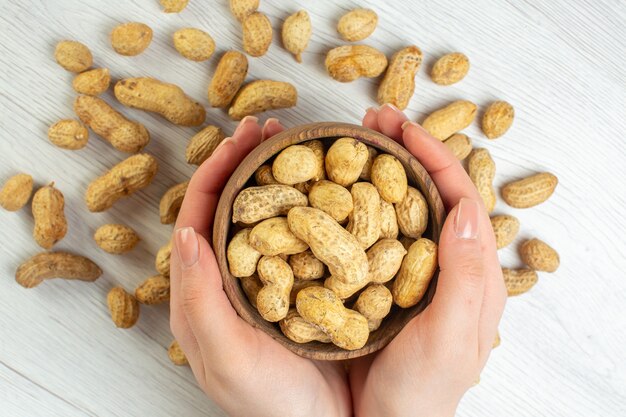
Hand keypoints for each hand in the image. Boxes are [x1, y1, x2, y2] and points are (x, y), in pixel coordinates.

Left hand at [170, 116, 350, 416]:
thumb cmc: (270, 404)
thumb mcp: (226, 358)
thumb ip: (198, 301)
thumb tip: (186, 233)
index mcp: (207, 289)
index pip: (204, 214)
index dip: (220, 169)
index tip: (244, 134)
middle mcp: (236, 279)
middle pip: (235, 206)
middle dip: (249, 161)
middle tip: (273, 126)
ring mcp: (272, 280)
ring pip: (268, 216)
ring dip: (280, 178)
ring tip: (301, 147)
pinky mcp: (305, 287)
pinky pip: (303, 238)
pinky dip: (312, 207)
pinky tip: (333, 192)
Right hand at [350, 105, 506, 416]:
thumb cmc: (422, 394)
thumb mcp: (453, 340)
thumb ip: (468, 278)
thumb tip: (466, 208)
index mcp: (468, 271)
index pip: (456, 196)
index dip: (430, 153)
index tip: (397, 123)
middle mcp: (438, 264)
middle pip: (426, 192)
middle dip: (401, 149)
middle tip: (372, 118)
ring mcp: (402, 272)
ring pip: (394, 207)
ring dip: (375, 169)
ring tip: (350, 142)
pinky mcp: (371, 283)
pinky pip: (365, 234)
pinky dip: (350, 204)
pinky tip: (328, 191)